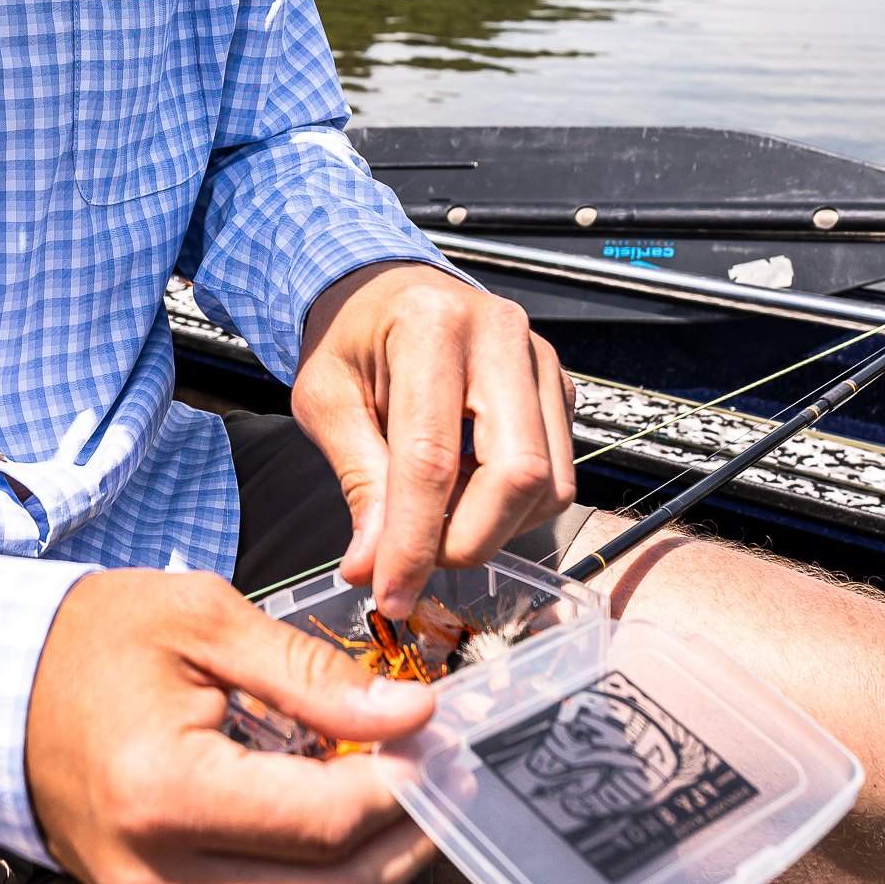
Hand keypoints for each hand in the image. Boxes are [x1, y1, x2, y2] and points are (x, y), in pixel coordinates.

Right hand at [25, 568, 436, 883]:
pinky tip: (330, 824)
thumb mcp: (204, 622)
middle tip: (437, 772)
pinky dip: (313, 876)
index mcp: (166, 793)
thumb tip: (411, 715)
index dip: (401, 783)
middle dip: (402, 833)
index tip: (438, 737)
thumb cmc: (94, 640)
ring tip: (392, 793)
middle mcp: (156, 878)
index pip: (324, 821)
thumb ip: (311, 674)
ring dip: (366, 864)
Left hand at [293, 263, 575, 619]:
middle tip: (418, 563)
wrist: (382, 290)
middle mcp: (500, 334)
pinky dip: (512, 506)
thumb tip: (371, 568)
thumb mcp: (326, 398)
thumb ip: (357, 480)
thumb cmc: (349, 338)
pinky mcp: (558, 385)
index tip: (391, 593)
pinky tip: (465, 489)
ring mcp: (539, 358)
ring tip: (434, 514)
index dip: (414, 540)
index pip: (433, 456)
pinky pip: (557, 473)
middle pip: (517, 473)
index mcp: (431, 326)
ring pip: (548, 484)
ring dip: (492, 527)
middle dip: (469, 540)